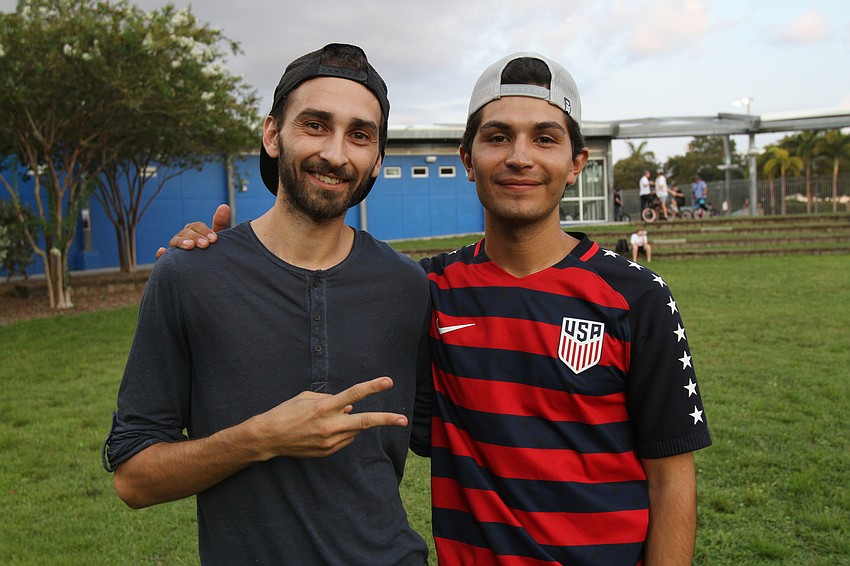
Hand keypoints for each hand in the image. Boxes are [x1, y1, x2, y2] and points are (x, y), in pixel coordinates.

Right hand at [155, 204, 230, 258]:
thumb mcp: (218, 239)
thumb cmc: (213, 251)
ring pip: (174, 241)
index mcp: (195, 231)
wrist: (208, 270)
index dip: (204, 231)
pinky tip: (162, 252)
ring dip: (181, 242)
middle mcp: (184, 238)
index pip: (196, 226)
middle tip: (205, 245)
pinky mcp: (170, 261)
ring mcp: (175, 249)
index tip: (214, 239)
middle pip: (185, 232)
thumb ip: (220, 223)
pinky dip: (161, 253)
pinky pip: (162, 256)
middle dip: (195, 237)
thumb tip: (224, 206)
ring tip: (190, 246)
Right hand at [250, 376, 407, 458]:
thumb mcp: (307, 398)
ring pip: (354, 430)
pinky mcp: (327, 452)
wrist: (270, 437)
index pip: (354, 395)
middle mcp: (330, 425)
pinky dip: (342, 432)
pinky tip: (325, 430)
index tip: (388, 382)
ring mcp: (330, 442)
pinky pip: (344, 440)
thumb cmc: (287, 412)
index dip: (373, 387)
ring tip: (329, 421)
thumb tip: (350, 407)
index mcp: (324, 407)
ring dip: (351, 423)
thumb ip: (331, 399)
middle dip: (386, 419)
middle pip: (365, 421)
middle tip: (403, 419)